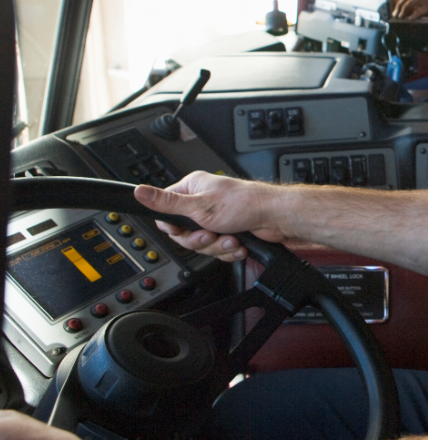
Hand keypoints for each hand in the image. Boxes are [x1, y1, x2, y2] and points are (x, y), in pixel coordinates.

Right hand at [133, 171, 287, 261]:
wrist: (275, 218)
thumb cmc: (244, 204)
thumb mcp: (199, 206)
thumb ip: (167, 203)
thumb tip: (139, 191)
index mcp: (192, 189)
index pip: (166, 211)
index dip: (173, 227)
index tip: (182, 230)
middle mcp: (203, 202)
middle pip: (184, 233)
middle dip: (200, 240)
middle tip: (211, 234)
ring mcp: (217, 218)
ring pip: (203, 244)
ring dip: (218, 246)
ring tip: (231, 239)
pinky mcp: (229, 231)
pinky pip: (218, 249)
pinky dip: (229, 250)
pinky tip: (238, 244)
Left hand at [392, 0, 427, 27]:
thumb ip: (423, 12)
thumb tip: (409, 15)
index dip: (402, 1)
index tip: (396, 10)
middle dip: (401, 4)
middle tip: (395, 14)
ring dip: (405, 8)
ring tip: (400, 16)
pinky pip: (425, 7)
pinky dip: (416, 12)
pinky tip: (411, 18)